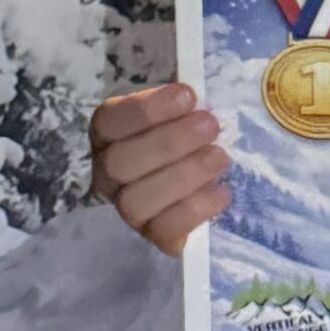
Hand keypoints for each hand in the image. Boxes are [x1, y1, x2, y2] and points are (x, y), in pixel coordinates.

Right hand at [91, 82, 229, 255]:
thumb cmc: (185, 130)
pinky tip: (221, 192)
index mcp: (107, 134)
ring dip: (182, 177)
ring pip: (136, 201)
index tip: (188, 96)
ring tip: (219, 157)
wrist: (198, 172)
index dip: (146, 110)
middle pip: (120, 164)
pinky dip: (194, 210)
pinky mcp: (152, 234)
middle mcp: (108, 173)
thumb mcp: (179, 108)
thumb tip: (197, 96)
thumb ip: (183, 101)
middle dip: (169, 143)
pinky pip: (163, 231)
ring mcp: (126, 207)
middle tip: (210, 126)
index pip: (109, 121)